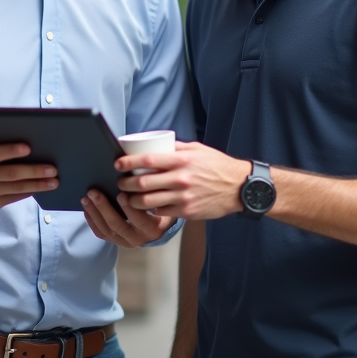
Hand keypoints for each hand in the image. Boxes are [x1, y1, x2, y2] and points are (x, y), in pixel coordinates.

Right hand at [0, 134, 57, 209]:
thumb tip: (24, 129)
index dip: (11, 150)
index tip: (29, 147)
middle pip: (11, 173)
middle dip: (34, 171)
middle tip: (53, 168)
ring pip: (16, 188)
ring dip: (38, 185)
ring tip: (54, 181)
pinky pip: (15, 197)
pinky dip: (30, 191)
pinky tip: (43, 187)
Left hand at [81, 189, 175, 246]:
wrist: (160, 225)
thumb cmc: (160, 206)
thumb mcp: (161, 200)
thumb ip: (152, 191)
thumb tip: (135, 172)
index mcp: (153, 228)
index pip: (140, 219)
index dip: (129, 208)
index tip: (120, 193)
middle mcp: (139, 238)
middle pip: (118, 225)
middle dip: (104, 208)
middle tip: (94, 192)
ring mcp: (126, 241)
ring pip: (107, 230)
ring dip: (94, 213)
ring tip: (86, 198)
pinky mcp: (117, 241)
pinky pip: (101, 234)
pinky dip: (92, 221)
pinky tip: (87, 210)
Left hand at [115, 141, 249, 219]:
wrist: (239, 187)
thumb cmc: (217, 166)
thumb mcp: (197, 149)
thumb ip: (176, 148)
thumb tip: (154, 145)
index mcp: (181, 160)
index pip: (147, 160)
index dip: (127, 162)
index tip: (117, 163)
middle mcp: (180, 179)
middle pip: (142, 183)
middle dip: (125, 183)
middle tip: (120, 182)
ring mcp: (183, 197)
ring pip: (147, 201)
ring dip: (132, 200)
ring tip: (128, 197)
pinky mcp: (186, 211)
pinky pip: (161, 212)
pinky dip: (150, 209)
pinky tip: (146, 206)